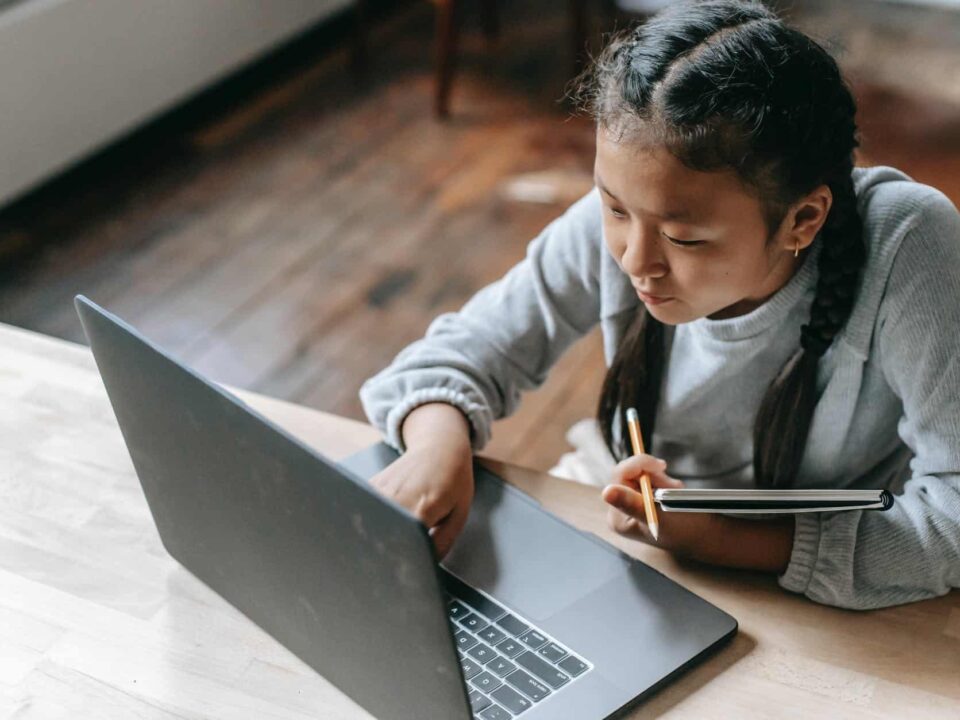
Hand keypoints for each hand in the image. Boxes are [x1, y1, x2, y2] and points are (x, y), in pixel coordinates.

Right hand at [368, 441, 473, 558]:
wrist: (440, 447)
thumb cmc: (454, 479)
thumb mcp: (459, 514)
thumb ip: (441, 544)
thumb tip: (425, 567)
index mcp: (422, 508)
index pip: (404, 545)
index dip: (403, 561)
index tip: (404, 568)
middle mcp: (396, 498)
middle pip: (381, 537)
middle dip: (386, 552)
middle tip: (394, 559)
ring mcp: (379, 490)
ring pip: (368, 525)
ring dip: (376, 536)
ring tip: (391, 537)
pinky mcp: (370, 485)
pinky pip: (364, 511)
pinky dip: (371, 521)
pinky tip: (384, 520)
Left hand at [601, 454, 721, 557]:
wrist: (706, 537)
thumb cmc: (686, 531)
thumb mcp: (661, 517)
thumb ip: (633, 504)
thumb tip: (606, 492)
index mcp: (618, 518)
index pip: (620, 477)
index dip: (639, 465)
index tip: (662, 465)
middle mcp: (620, 511)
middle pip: (628, 473)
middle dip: (653, 475)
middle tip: (674, 485)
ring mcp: (630, 504)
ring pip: (640, 473)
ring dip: (661, 478)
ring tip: (677, 491)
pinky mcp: (642, 499)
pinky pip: (648, 478)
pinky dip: (663, 481)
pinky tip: (675, 492)